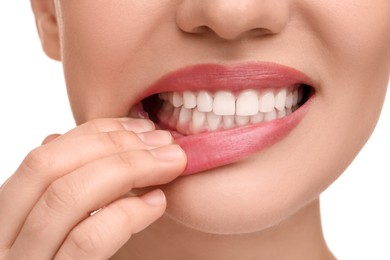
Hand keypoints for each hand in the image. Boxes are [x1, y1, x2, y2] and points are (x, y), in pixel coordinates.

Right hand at [0, 118, 185, 258]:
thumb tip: (55, 138)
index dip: (97, 133)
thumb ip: (55, 189)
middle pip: (52, 167)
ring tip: (170, 164)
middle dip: (115, 145)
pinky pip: (87, 241)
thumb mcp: (55, 225)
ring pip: (67, 197)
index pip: (45, 156)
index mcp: (8, 218)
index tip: (141, 127)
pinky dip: (126, 213)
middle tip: (164, 142)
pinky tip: (156, 203)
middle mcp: (4, 240)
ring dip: (128, 169)